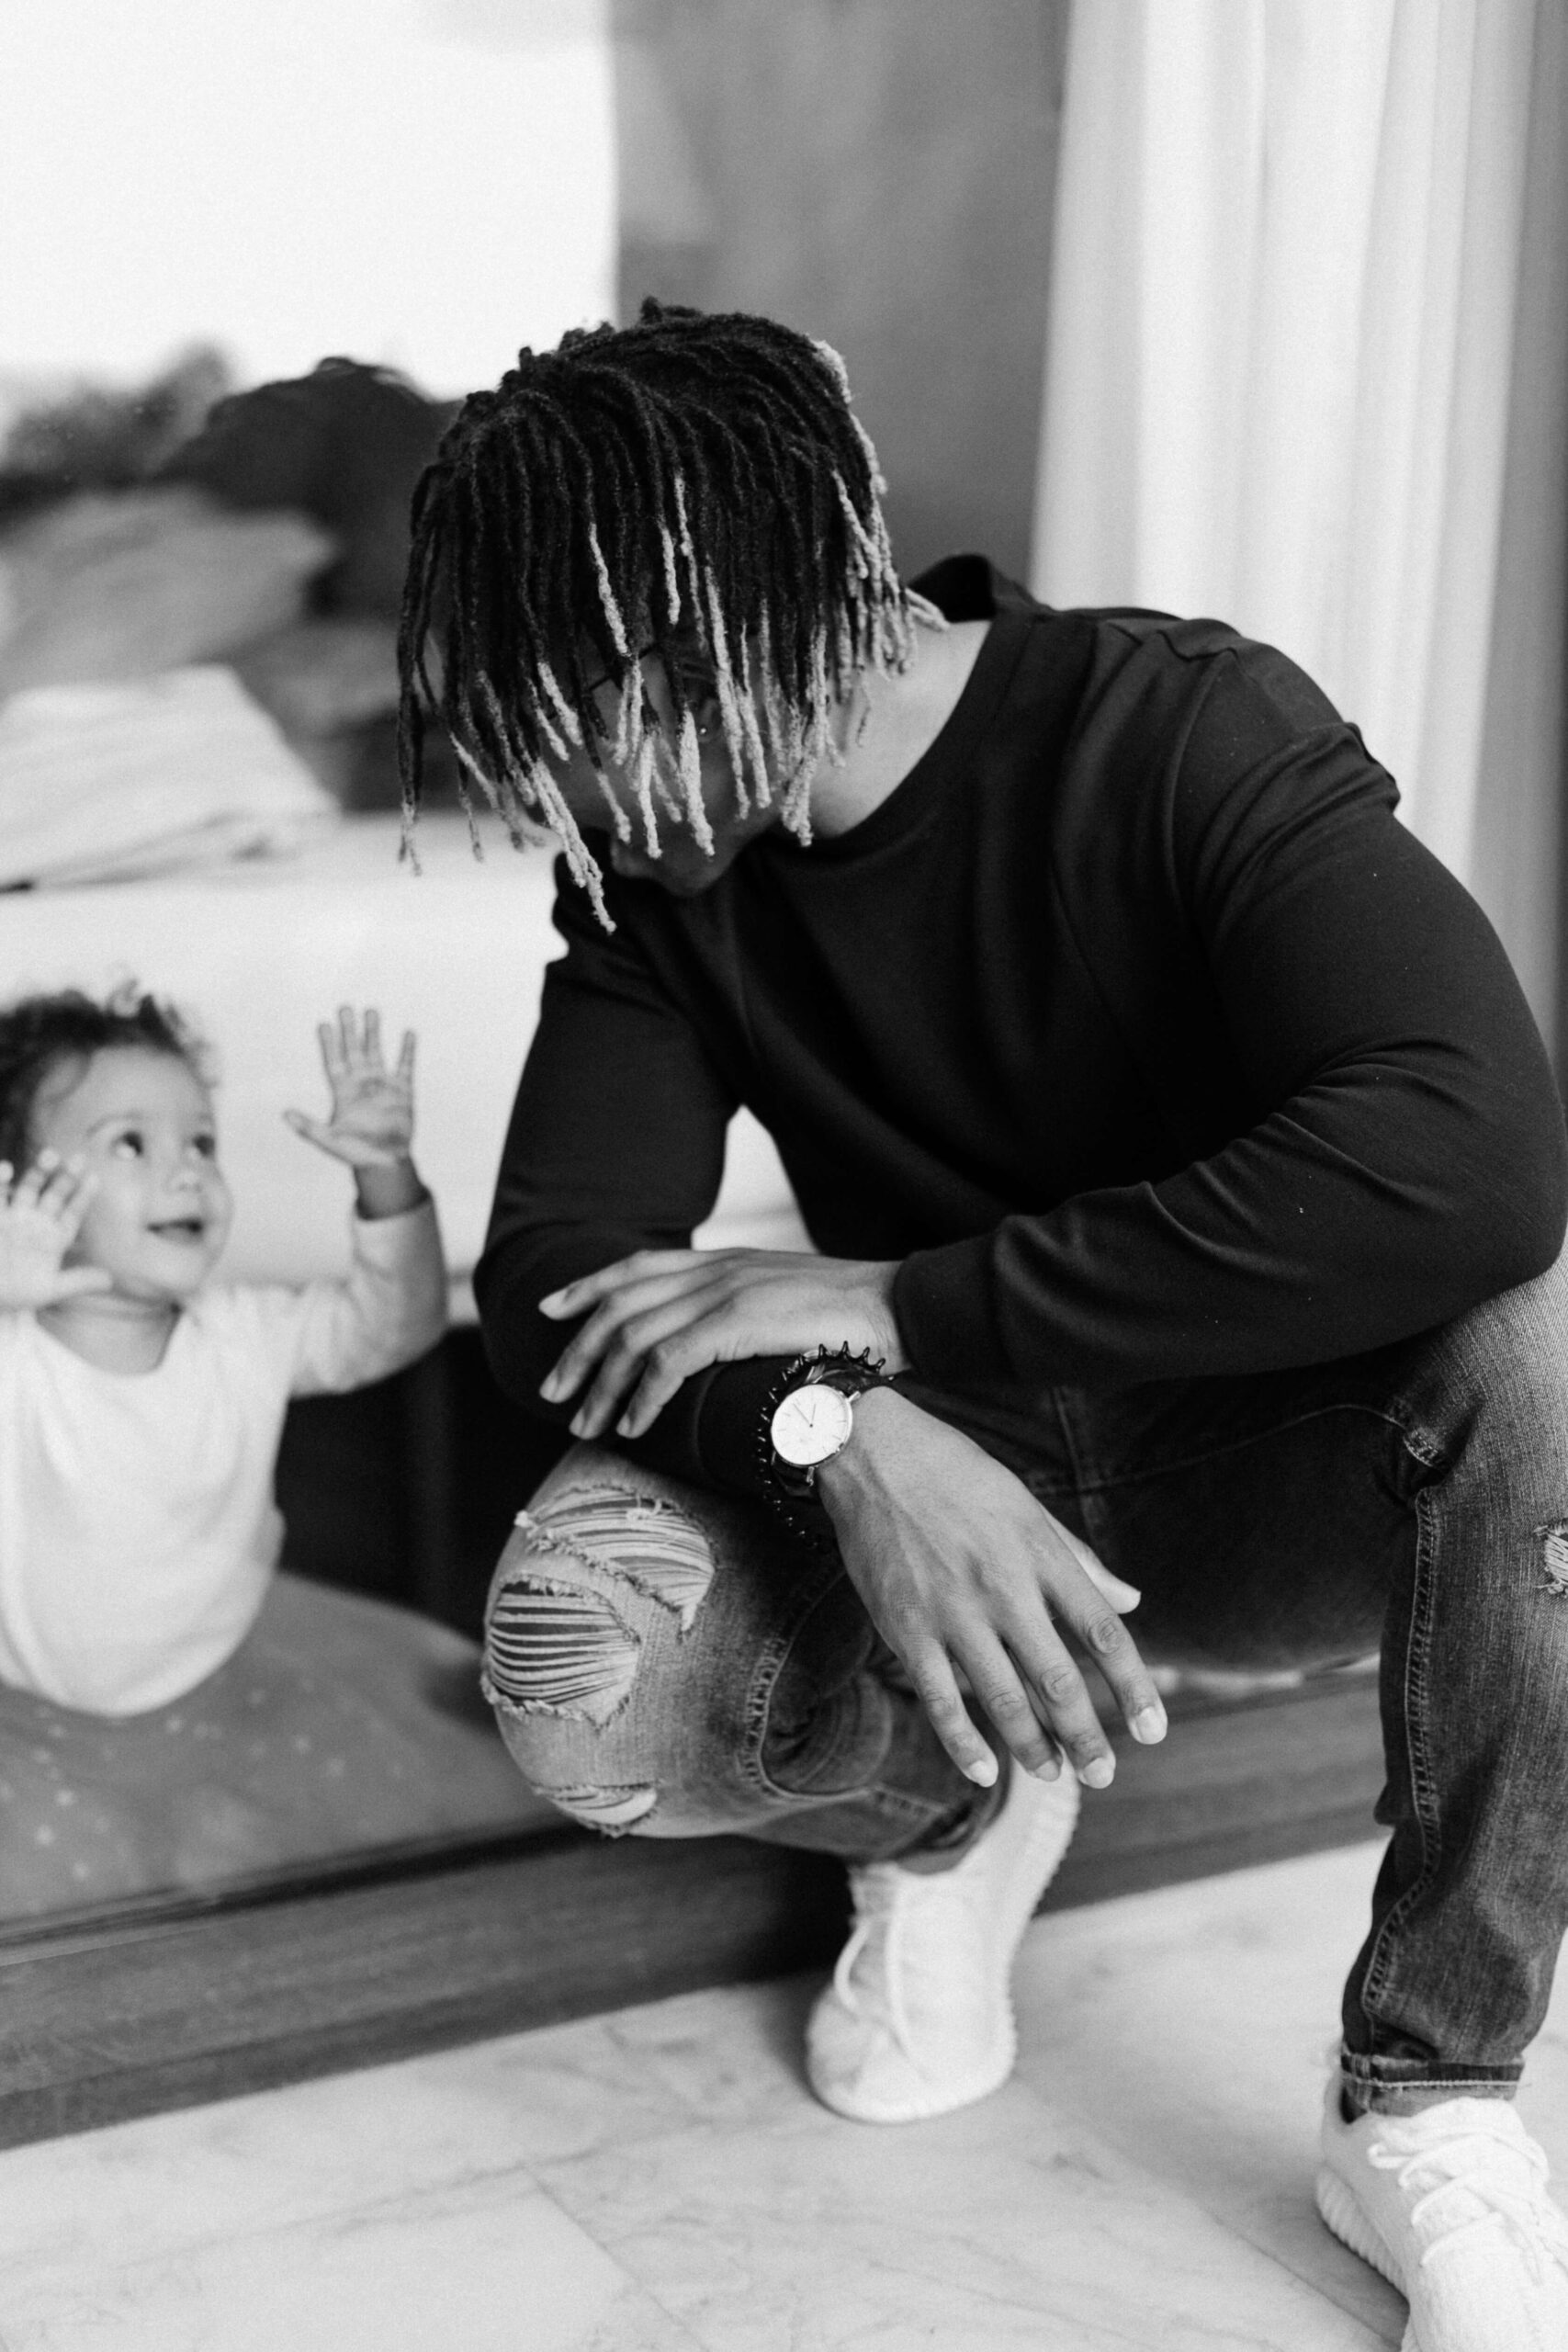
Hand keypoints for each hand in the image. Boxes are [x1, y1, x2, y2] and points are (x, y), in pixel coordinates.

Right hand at [0, 1152, 111, 1308]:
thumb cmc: (16, 1296)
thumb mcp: (48, 1290)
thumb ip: (77, 1282)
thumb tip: (109, 1280)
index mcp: (52, 1239)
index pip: (72, 1213)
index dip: (83, 1196)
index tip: (95, 1178)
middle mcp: (35, 1224)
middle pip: (54, 1194)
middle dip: (65, 1177)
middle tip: (80, 1158)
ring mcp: (13, 1219)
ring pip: (28, 1189)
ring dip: (38, 1172)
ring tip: (51, 1155)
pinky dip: (2, 1182)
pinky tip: (8, 1169)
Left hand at [284, 1007, 415, 1169]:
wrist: (385, 1162)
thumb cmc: (355, 1153)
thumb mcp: (328, 1140)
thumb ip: (308, 1127)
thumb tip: (285, 1115)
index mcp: (343, 1093)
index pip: (334, 1062)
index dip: (329, 1044)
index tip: (324, 1024)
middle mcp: (361, 1084)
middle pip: (353, 1051)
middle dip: (349, 1030)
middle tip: (345, 1007)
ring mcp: (382, 1085)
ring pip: (376, 1052)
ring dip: (373, 1033)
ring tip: (371, 1011)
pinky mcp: (403, 1091)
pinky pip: (405, 1066)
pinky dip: (406, 1050)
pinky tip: (408, 1032)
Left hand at [539, 1248, 908, 1439]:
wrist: (903, 1309)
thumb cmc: (858, 1321)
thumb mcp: (790, 1303)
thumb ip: (748, 1313)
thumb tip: (719, 1348)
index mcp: (728, 1260)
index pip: (639, 1265)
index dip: (588, 1285)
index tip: (552, 1309)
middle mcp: (718, 1269)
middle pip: (622, 1303)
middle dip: (579, 1350)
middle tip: (553, 1394)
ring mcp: (727, 1292)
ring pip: (635, 1336)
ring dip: (603, 1386)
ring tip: (587, 1426)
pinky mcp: (739, 1321)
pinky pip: (668, 1362)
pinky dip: (641, 1397)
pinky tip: (633, 1427)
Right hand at [816, 1387, 1167, 1789]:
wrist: (873, 1453)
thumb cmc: (958, 1475)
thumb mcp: (1028, 1507)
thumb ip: (1079, 1560)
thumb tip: (1131, 1601)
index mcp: (1042, 1555)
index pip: (1103, 1633)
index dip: (1134, 1687)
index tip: (1155, 1730)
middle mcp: (1004, 1588)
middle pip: (1058, 1681)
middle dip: (1087, 1737)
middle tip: (1104, 1774)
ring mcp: (953, 1612)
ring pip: (1004, 1699)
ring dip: (1033, 1747)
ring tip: (1054, 1774)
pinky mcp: (906, 1628)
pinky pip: (940, 1700)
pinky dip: (963, 1743)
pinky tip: (984, 1771)